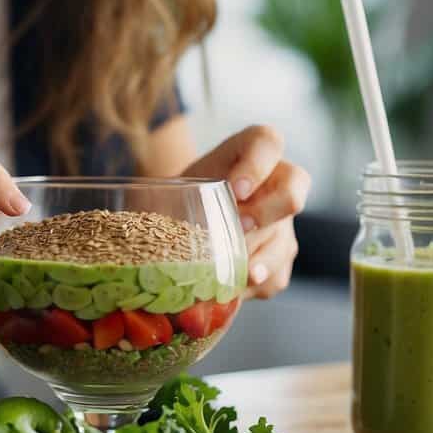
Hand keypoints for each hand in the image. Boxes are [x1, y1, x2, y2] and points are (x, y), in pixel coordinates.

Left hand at [182, 126, 310, 298]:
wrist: (187, 211)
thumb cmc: (181, 190)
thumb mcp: (173, 184)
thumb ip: (165, 194)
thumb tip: (140, 218)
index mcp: (252, 150)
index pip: (268, 142)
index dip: (257, 165)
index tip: (235, 189)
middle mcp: (277, 182)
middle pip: (292, 192)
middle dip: (266, 213)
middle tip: (239, 227)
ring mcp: (283, 221)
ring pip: (285, 241)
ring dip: (260, 259)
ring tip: (236, 275)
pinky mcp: (279, 256)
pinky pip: (277, 275)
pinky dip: (253, 286)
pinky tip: (230, 290)